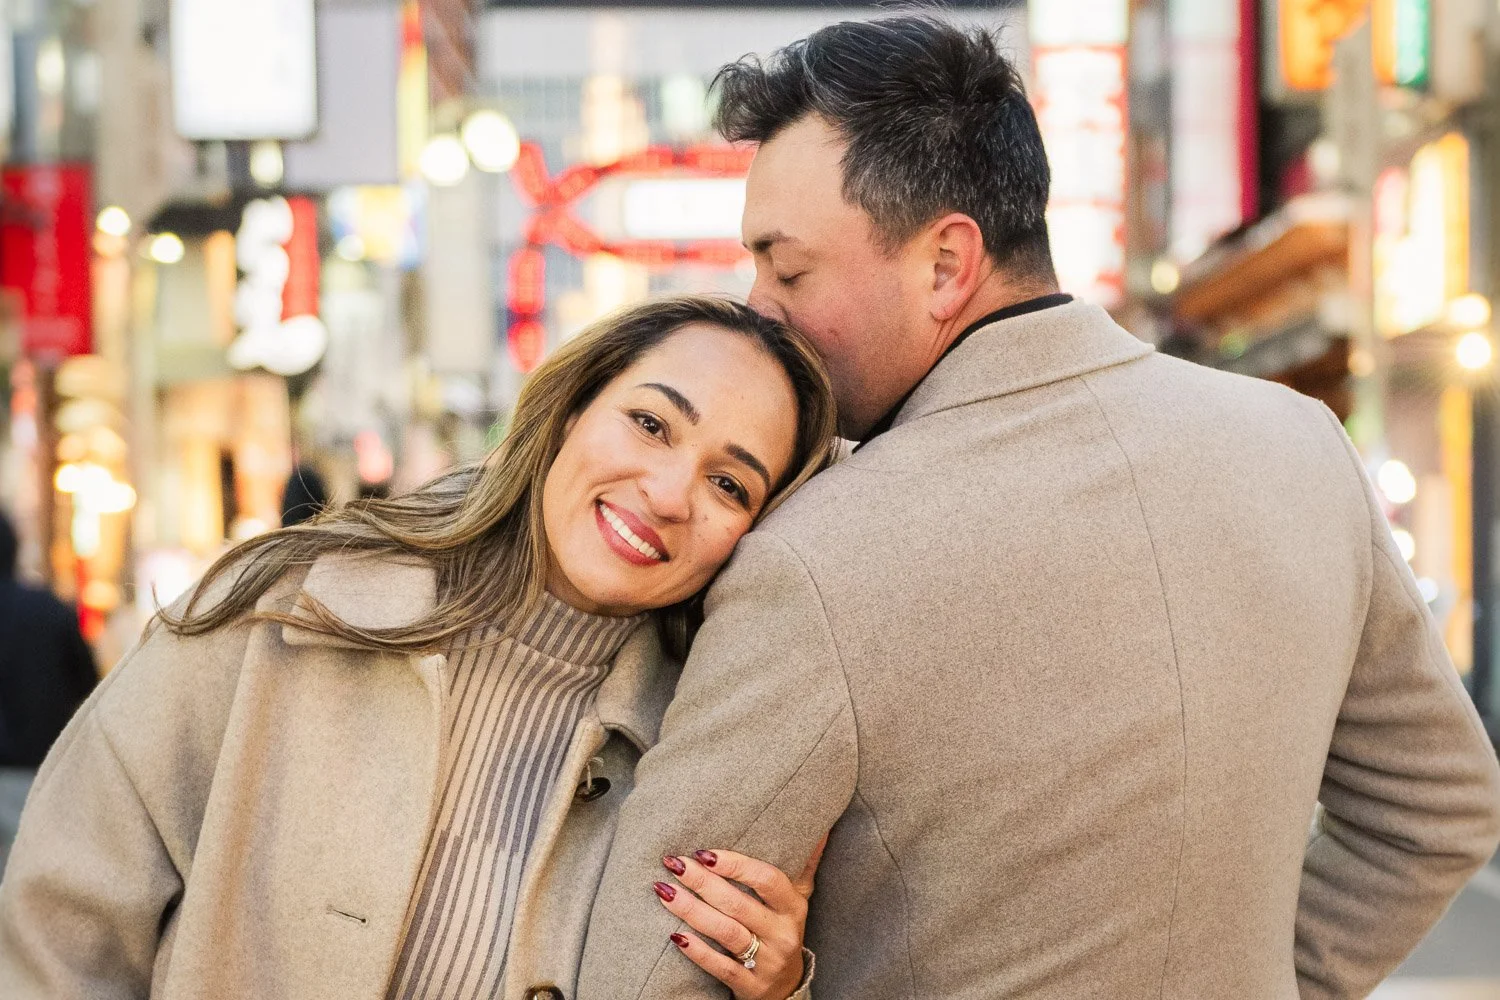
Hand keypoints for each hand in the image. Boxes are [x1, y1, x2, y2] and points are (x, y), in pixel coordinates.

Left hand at [654, 836, 826, 999]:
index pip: (766, 880)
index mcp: (793, 907)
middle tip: (674, 863)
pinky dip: (697, 951)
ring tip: (664, 891)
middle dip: (702, 882)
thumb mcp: (798, 897)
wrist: (785, 987)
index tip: (704, 852)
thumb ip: (804, 862)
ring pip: (726, 932)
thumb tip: (820, 826)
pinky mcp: (750, 986)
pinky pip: (720, 967)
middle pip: (738, 904)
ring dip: (691, 910)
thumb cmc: (782, 928)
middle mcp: (783, 934)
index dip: (736, 865)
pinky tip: (675, 935)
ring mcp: (767, 962)